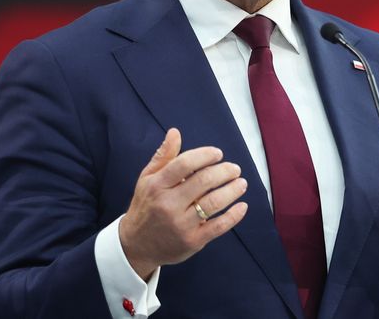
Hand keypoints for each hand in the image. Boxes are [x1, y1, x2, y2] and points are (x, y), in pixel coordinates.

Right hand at [119, 128, 248, 279]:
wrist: (136, 245)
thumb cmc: (146, 206)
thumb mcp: (147, 179)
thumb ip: (163, 156)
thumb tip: (175, 132)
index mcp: (157, 186)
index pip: (185, 164)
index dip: (205, 155)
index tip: (218, 154)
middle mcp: (168, 204)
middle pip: (204, 181)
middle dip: (225, 171)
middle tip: (235, 169)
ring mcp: (181, 224)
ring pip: (214, 203)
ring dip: (233, 190)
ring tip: (241, 183)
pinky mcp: (192, 241)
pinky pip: (218, 226)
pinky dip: (234, 215)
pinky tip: (242, 206)